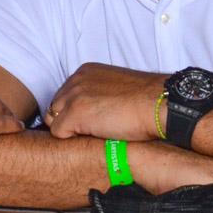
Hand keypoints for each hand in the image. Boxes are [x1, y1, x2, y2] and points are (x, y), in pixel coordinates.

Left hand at [45, 63, 162, 140]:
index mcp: (85, 72)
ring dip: (70, 131)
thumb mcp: (116, 88)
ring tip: (93, 136)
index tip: (91, 121)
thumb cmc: (145, 101)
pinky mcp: (75, 113)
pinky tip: (93, 139)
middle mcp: (76, 80)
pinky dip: (72, 140)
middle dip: (68, 121)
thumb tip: (90, 112)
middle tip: (91, 131)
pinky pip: (58, 133)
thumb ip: (97, 93)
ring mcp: (74, 96)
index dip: (74, 111)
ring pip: (53, 120)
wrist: (159, 104)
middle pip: (55, 106)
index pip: (64, 94)